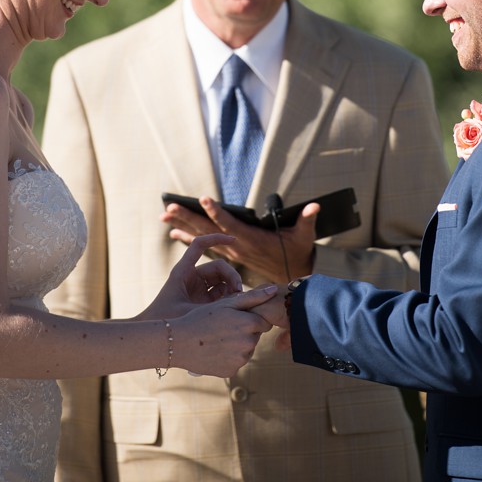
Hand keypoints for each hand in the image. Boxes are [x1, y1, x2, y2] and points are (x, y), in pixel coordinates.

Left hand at [144, 233, 242, 318]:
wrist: (157, 338)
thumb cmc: (166, 322)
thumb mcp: (190, 312)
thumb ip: (215, 307)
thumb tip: (243, 300)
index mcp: (183, 272)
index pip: (199, 245)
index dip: (215, 239)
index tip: (233, 240)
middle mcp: (191, 277)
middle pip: (218, 267)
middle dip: (232, 276)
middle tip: (239, 292)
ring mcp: (198, 289)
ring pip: (222, 281)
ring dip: (233, 288)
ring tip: (239, 303)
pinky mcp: (203, 301)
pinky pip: (221, 294)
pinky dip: (231, 299)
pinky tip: (236, 308)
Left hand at [167, 199, 320, 284]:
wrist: (289, 283)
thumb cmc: (297, 256)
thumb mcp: (304, 239)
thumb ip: (307, 221)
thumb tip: (316, 206)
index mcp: (250, 241)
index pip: (230, 225)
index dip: (217, 212)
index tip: (202, 199)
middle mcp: (236, 248)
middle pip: (208, 231)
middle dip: (188, 218)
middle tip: (169, 207)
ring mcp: (230, 253)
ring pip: (202, 238)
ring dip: (183, 226)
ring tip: (165, 216)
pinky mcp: (228, 256)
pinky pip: (204, 247)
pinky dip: (189, 238)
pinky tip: (175, 231)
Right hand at [170, 284, 278, 377]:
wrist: (177, 342)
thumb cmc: (200, 318)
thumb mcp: (225, 303)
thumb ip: (252, 297)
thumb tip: (274, 289)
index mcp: (250, 323)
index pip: (263, 322)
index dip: (247, 318)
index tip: (232, 318)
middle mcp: (249, 343)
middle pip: (255, 336)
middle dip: (243, 332)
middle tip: (221, 328)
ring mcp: (241, 359)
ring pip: (246, 350)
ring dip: (236, 345)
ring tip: (215, 339)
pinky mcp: (232, 371)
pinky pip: (235, 362)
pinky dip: (227, 357)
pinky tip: (213, 351)